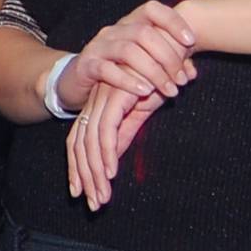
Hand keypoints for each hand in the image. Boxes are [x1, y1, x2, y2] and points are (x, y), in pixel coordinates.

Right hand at [60, 0, 196, 111]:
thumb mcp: (142, 64)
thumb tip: (192, 73)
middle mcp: (114, 30)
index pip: (152, 9)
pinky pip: (108, 70)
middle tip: (181, 80)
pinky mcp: (87, 65)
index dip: (173, 21)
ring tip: (169, 90)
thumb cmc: (116, 70)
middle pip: (144, 33)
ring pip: (129, 51)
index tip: (191, 41)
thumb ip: (167, 64)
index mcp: (129, 24)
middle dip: (168, 57)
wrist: (76, 81)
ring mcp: (98, 46)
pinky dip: (128, 81)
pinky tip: (145, 93)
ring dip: (153, 72)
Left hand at [66, 82, 163, 210]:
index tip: (82, 193)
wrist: (172, 46)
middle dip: (85, 177)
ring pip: (91, 142)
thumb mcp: (139, 111)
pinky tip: (111, 172)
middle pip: (80, 146)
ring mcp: (103, 98)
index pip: (80, 142)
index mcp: (100, 107)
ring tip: (103, 197)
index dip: (78, 169)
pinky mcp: (116, 95)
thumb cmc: (159, 76)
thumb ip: (124, 132)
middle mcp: (96, 103)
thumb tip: (113, 157)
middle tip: (94, 204)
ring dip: (96, 173)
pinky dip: (108, 153)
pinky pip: (107, 129)